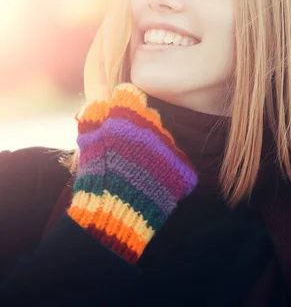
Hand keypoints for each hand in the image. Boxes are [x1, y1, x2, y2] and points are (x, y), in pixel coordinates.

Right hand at [68, 83, 197, 263]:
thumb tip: (99, 102)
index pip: (130, 95)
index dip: (123, 105)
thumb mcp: (87, 146)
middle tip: (127, 150)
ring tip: (140, 169)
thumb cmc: (97, 179)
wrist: (116, 217)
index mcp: (127, 117)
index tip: (119, 115)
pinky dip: (168, 168)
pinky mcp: (182, 169)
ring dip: (153, 148)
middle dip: (138, 127)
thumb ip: (92, 119)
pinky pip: (177, 161)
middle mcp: (151, 126)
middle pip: (149, 116)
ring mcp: (168, 147)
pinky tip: (154, 181)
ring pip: (163, 138)